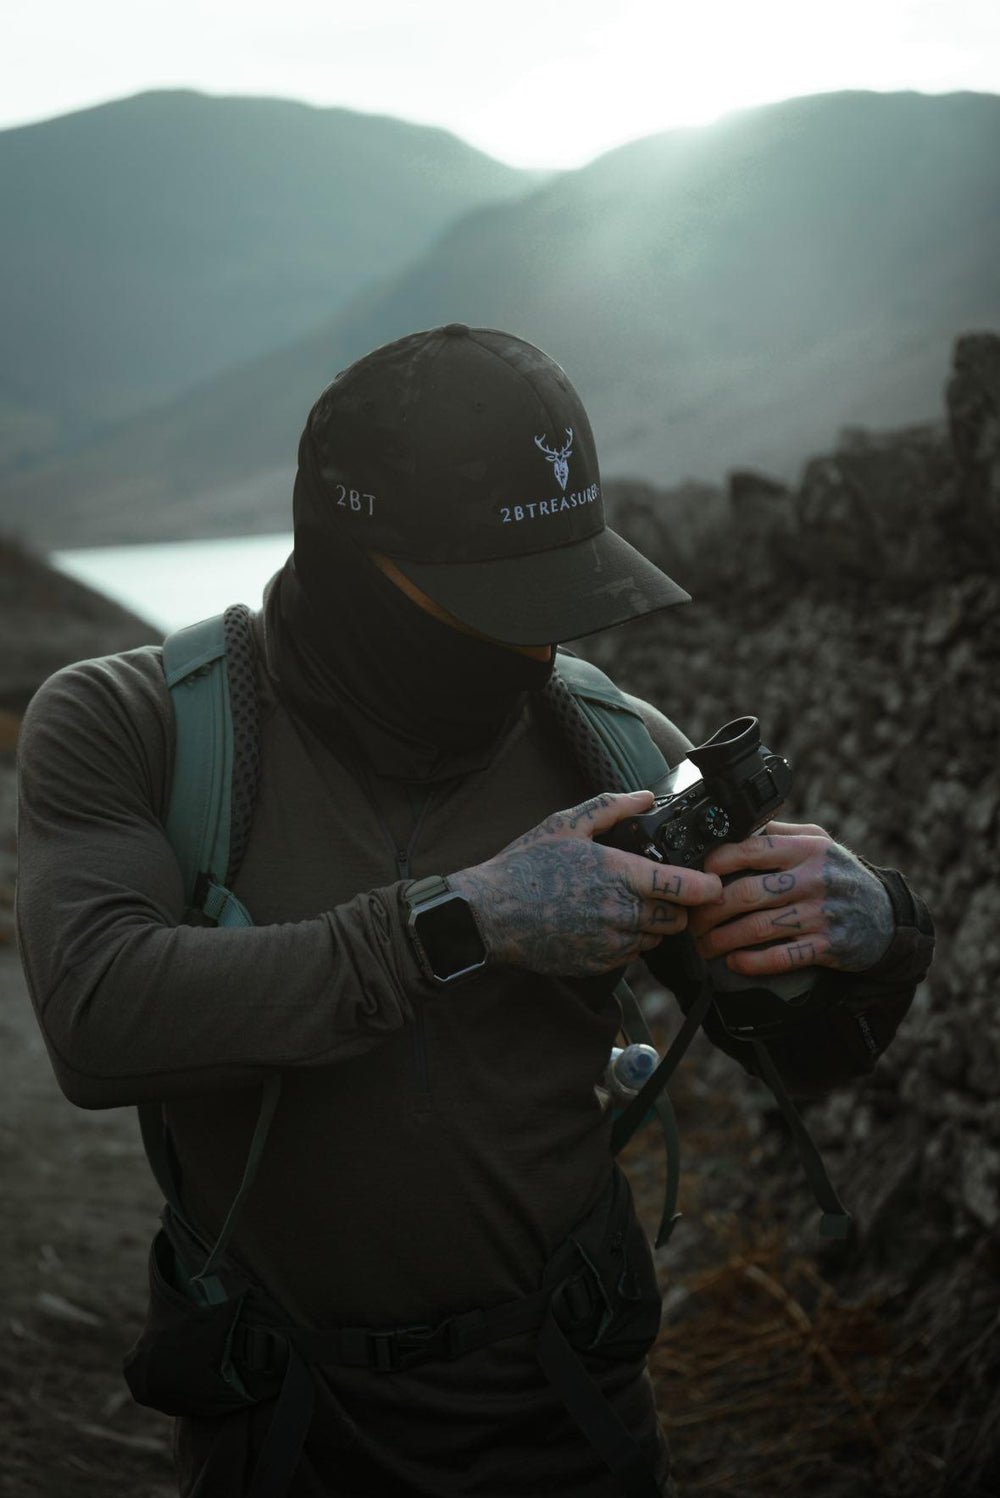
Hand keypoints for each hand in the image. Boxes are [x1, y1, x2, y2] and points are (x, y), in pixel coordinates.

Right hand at [449, 791, 723, 977]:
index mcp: (621, 874)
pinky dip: (629, 941)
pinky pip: (632, 956)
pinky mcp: (598, 964)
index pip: (687, 888)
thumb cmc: (524, 866)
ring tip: (627, 904)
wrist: (489, 915)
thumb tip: (646, 797)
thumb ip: (611, 808)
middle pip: (679, 918)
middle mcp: (622, 912)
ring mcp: (611, 942)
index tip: (710, 882)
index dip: (708, 886)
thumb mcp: (566, 824)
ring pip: (657, 938)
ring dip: (653, 924)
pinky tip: (606, 922)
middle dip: (678, 906)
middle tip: (662, 890)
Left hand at [688, 821, 894, 976]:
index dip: (716, 862)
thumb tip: (735, 823)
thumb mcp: (818, 842)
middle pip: (745, 893)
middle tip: (691, 920)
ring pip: (757, 928)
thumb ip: (779, 833)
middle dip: (709, 910)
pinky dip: (752, 962)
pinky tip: (734, 961)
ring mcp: (820, 914)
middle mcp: (813, 878)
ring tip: (704, 945)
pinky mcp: (827, 946)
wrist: (888, 918)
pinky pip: (781, 957)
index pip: (751, 849)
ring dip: (722, 939)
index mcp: (807, 849)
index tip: (695, 875)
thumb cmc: (841, 876)